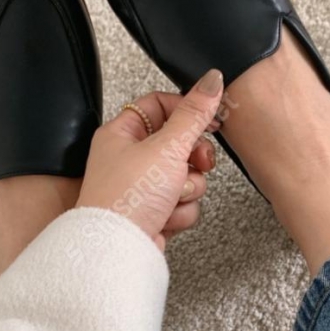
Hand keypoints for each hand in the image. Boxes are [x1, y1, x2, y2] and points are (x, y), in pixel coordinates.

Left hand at [76, 69, 223, 248]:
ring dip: (188, 188)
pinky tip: (166, 216)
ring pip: (186, 175)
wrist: (117, 248)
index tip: (210, 120)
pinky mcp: (154, 212)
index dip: (188, 110)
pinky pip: (183, 202)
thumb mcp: (167, 147)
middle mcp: (129, 158)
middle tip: (193, 163)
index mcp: (123, 133)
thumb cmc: (125, 198)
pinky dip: (180, 211)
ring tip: (171, 197)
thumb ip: (194, 114)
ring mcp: (142, 187)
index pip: (160, 104)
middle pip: (179, 143)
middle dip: (192, 159)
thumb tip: (212, 81)